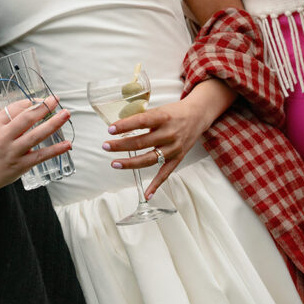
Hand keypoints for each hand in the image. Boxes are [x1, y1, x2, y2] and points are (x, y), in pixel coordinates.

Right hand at [0, 97, 70, 194]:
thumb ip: (5, 115)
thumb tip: (28, 106)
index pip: (17, 107)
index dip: (33, 102)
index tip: (44, 99)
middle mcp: (4, 136)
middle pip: (27, 118)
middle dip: (44, 107)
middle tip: (56, 99)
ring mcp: (13, 151)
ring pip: (36, 135)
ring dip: (54, 123)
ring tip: (66, 114)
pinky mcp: (21, 165)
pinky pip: (41, 155)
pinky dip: (56, 150)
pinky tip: (67, 144)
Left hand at [102, 80, 234, 198]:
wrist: (198, 116)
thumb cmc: (174, 112)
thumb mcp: (159, 109)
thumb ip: (142, 118)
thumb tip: (119, 126)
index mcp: (164, 117)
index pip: (141, 121)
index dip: (125, 126)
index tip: (111, 129)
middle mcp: (169, 133)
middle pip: (142, 142)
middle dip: (121, 145)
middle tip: (106, 146)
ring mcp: (174, 148)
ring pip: (150, 159)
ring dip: (131, 163)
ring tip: (115, 163)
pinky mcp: (178, 158)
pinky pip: (165, 173)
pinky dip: (156, 184)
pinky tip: (147, 194)